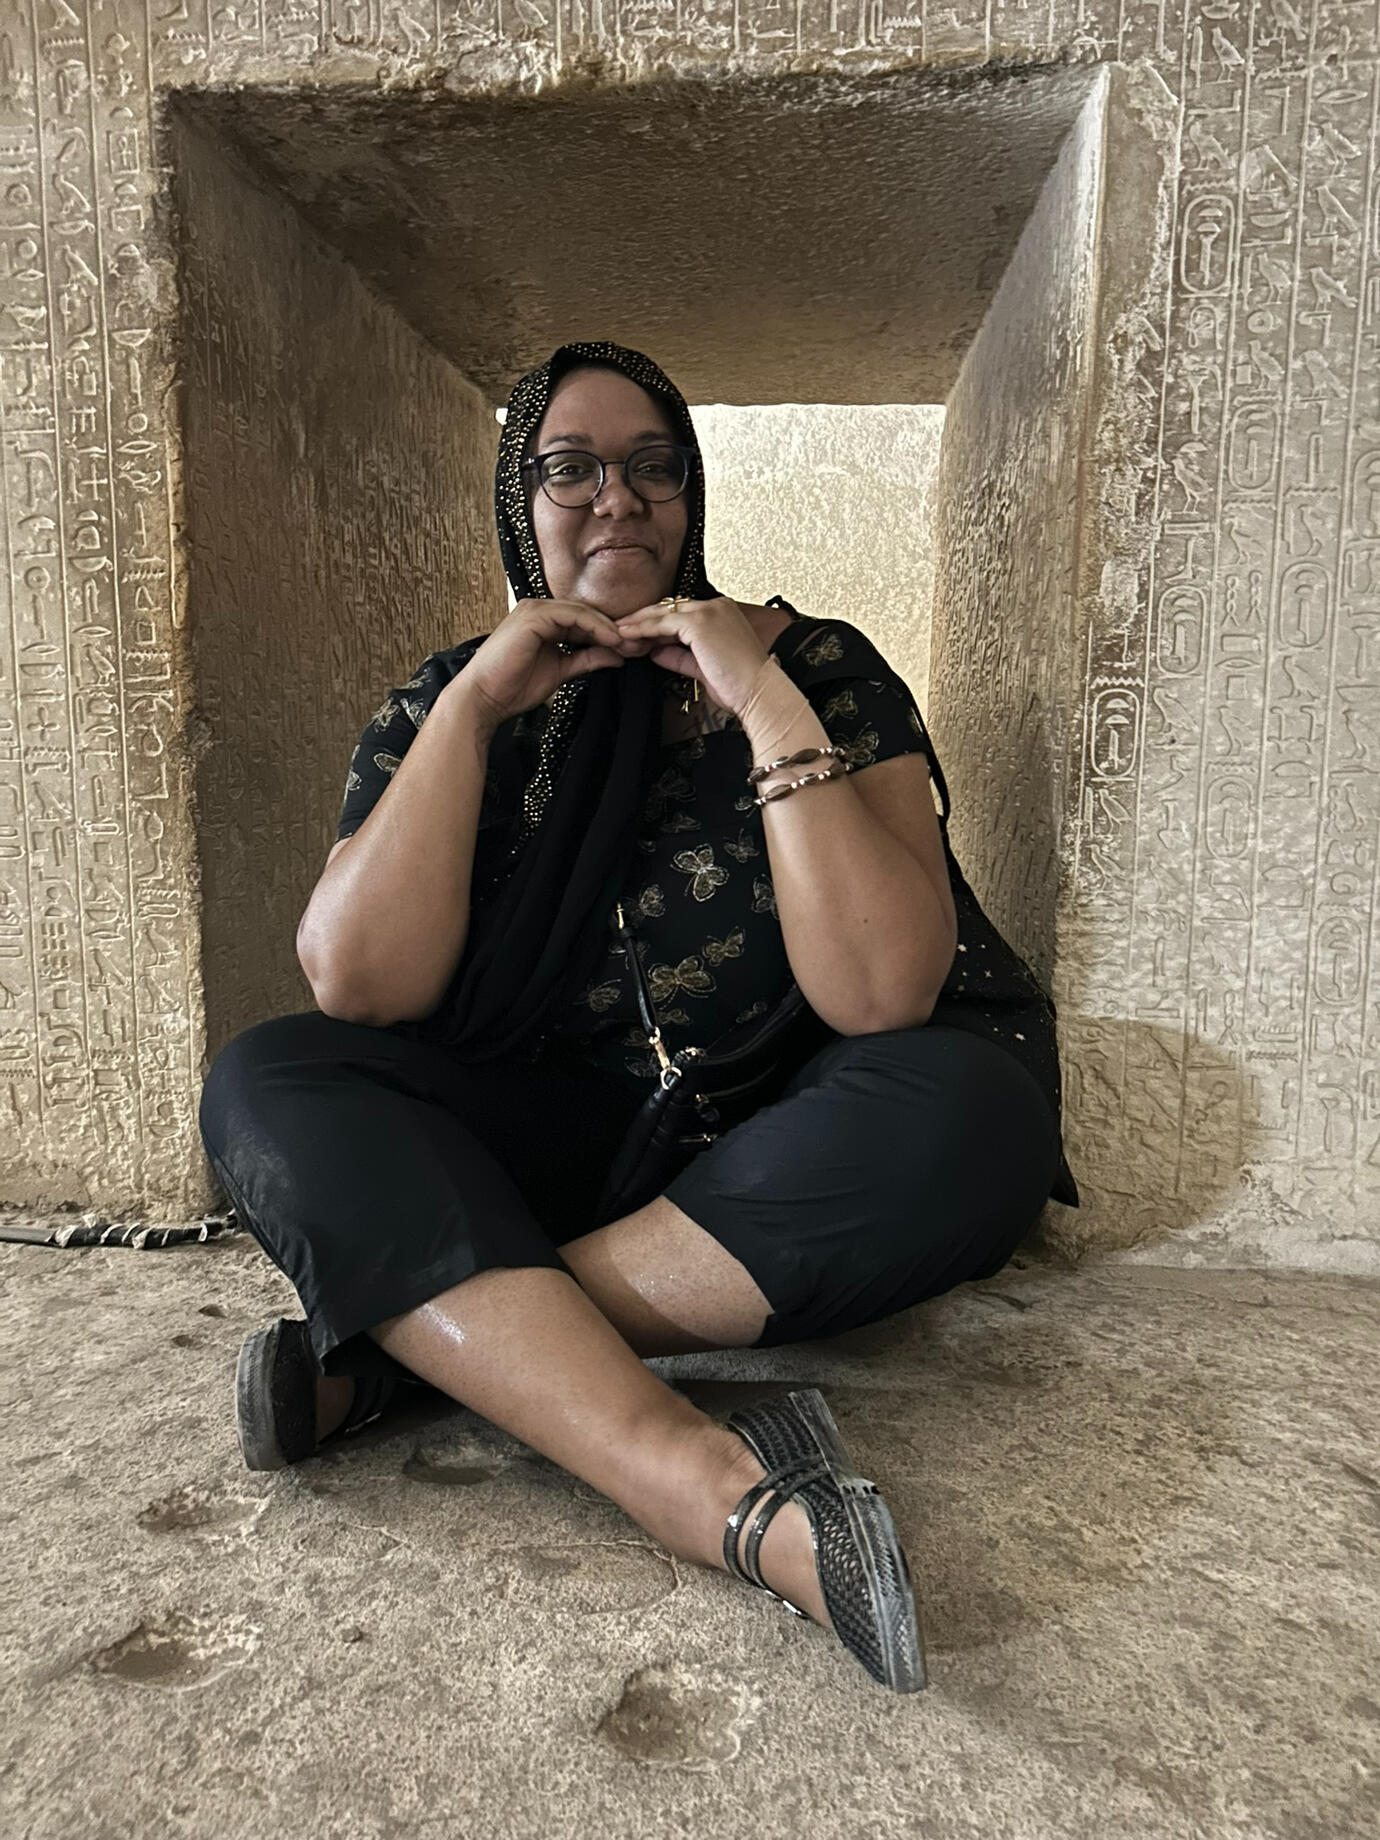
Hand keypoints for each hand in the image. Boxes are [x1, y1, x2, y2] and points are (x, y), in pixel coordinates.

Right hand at [450, 597, 627, 734]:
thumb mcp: (561, 671)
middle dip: (615, 629)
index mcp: (543, 621)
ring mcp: (534, 610)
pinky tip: (611, 640)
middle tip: (641, 643)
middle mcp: (539, 610)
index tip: (634, 648)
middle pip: (586, 613)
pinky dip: (595, 627)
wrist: (484, 698)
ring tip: (629, 644)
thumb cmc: (513, 687)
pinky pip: (573, 616)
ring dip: (609, 627)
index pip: (584, 621)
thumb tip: (617, 656)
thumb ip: (586, 660)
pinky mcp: (533, 616)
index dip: (610, 634)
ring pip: (582, 611)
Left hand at [611, 595, 770, 717]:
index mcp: (723, 613)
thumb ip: (679, 656)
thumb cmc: (740, 686)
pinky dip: (643, 629)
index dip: (656, 624)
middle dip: (642, 619)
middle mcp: (717, 606)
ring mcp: (709, 612)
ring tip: (617, 633)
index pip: (681, 614)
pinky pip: (663, 624)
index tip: (636, 636)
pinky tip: (627, 636)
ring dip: (637, 623)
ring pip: (662, 613)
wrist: (759, 693)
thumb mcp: (703, 668)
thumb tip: (656, 651)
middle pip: (669, 608)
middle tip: (619, 630)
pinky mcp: (700, 623)